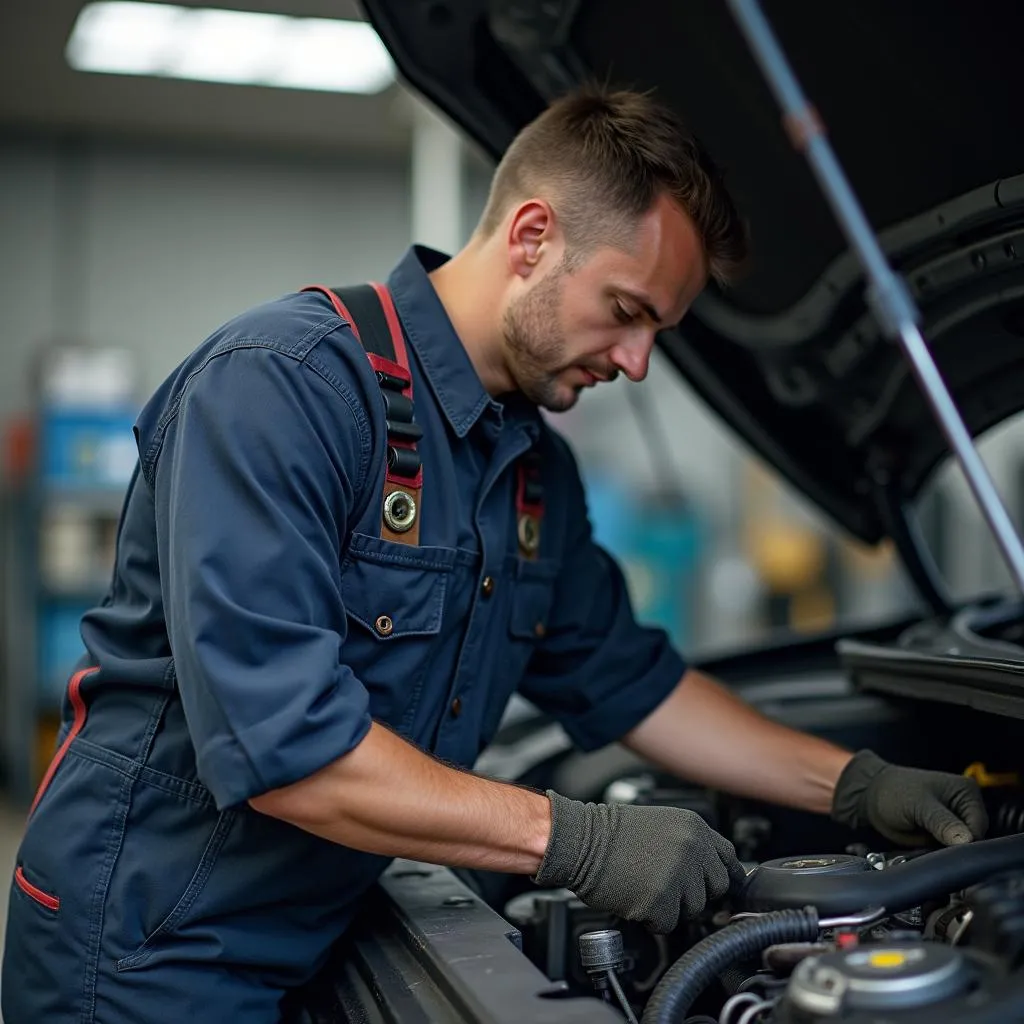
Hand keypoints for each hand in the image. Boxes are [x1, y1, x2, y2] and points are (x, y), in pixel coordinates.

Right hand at [533, 790, 746, 933]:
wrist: (579, 840)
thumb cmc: (611, 833)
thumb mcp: (662, 824)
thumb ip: (691, 844)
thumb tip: (711, 871)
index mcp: (694, 827)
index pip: (728, 858)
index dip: (721, 875)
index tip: (717, 886)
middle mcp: (692, 849)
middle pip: (715, 888)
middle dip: (695, 893)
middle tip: (668, 886)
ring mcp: (678, 876)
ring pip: (693, 909)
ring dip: (672, 906)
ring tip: (646, 885)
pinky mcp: (661, 902)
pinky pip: (667, 924)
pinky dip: (652, 919)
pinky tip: (636, 897)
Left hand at [831, 750, 988, 846]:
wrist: (872, 797)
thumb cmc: (893, 791)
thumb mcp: (918, 805)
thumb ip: (943, 823)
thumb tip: (967, 840)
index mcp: (967, 793)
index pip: (979, 827)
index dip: (967, 843)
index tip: (947, 850)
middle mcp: (966, 809)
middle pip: (973, 841)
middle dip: (953, 850)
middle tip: (930, 849)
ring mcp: (955, 825)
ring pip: (959, 851)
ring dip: (943, 855)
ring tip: (923, 848)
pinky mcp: (943, 838)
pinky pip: (946, 854)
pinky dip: (935, 856)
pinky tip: (922, 851)